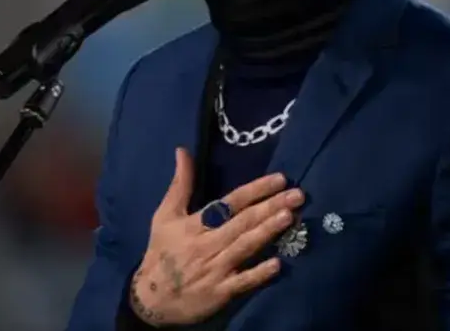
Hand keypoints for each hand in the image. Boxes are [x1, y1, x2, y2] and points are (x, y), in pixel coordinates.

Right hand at [128, 147, 304, 326]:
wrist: (151, 298)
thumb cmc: (162, 252)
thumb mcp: (165, 216)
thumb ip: (180, 184)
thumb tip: (184, 151)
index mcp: (195, 224)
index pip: (229, 203)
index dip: (255, 190)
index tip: (279, 179)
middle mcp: (207, 244)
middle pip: (243, 222)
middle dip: (271, 207)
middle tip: (297, 195)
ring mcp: (215, 269)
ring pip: (245, 247)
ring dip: (268, 232)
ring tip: (290, 217)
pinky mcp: (221, 293)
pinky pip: (242, 282)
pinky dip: (259, 273)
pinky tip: (278, 264)